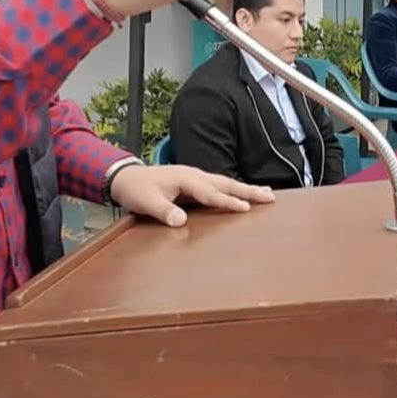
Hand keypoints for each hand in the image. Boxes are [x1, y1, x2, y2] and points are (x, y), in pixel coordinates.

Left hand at [108, 164, 275, 227]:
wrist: (126, 177)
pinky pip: (219, 185)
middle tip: (270, 197)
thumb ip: (163, 211)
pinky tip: (244, 193)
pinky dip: (234, 189)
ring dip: (246, 189)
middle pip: (226, 184)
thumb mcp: (146, 202)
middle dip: (249, 191)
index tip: (246, 209)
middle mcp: (194, 175)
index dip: (227, 202)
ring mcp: (196, 177)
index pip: (210, 193)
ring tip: (267, 193)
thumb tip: (180, 221)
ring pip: (226, 183)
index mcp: (185, 179)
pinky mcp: (195, 181)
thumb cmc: (136, 190)